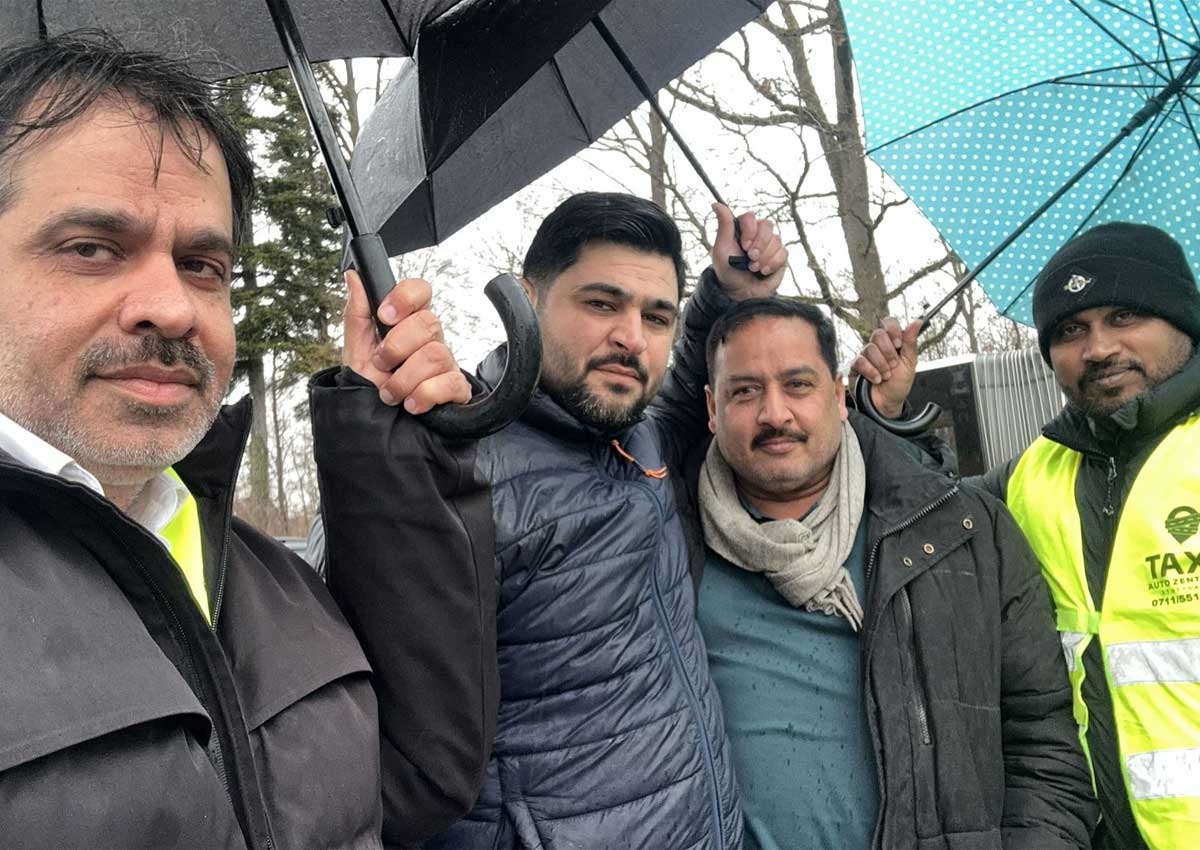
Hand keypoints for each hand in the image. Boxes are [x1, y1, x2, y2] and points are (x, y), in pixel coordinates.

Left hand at [342, 270, 471, 413]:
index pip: (420, 291)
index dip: (405, 298)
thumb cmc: (371, 385)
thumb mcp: (356, 351)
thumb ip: (357, 314)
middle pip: (428, 322)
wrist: (378, 426)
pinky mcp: (456, 389)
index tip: (384, 316)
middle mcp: (430, 340)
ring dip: (404, 378)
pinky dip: (424, 395)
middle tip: (381, 365)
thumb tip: (354, 277)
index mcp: (407, 323)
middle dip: (396, 347)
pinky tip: (411, 405)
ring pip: (436, 354)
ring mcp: (446, 364)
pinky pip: (449, 383)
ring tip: (389, 394)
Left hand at [711, 203, 787, 299]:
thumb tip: (716, 203)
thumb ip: (724, 226)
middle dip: (759, 244)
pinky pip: (783, 253)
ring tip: (753, 268)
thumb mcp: (721, 249)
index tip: (744, 245)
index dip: (750, 230)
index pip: (751, 217)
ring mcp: (770, 245)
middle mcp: (757, 234)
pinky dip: (773, 263)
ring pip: (776, 240)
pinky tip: (764, 271)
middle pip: (767, 225)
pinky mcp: (780, 257)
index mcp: (742, 229)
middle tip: (750, 258)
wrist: (740, 293)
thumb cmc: (727, 271)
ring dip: (764, 257)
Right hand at [849, 317, 920, 418]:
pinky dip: (870, 371)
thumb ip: (911, 342)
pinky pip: (859, 361)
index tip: (899, 344)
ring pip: (869, 348)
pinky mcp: (855, 366)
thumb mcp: (909, 363)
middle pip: (878, 334)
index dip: (893, 331)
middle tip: (893, 365)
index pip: (889, 323)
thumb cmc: (898, 385)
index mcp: (892, 342)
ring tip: (886, 376)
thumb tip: (918, 321)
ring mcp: (866, 355)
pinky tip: (876, 379)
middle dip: (888, 352)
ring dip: (881, 365)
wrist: (887, 403)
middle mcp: (878, 346)